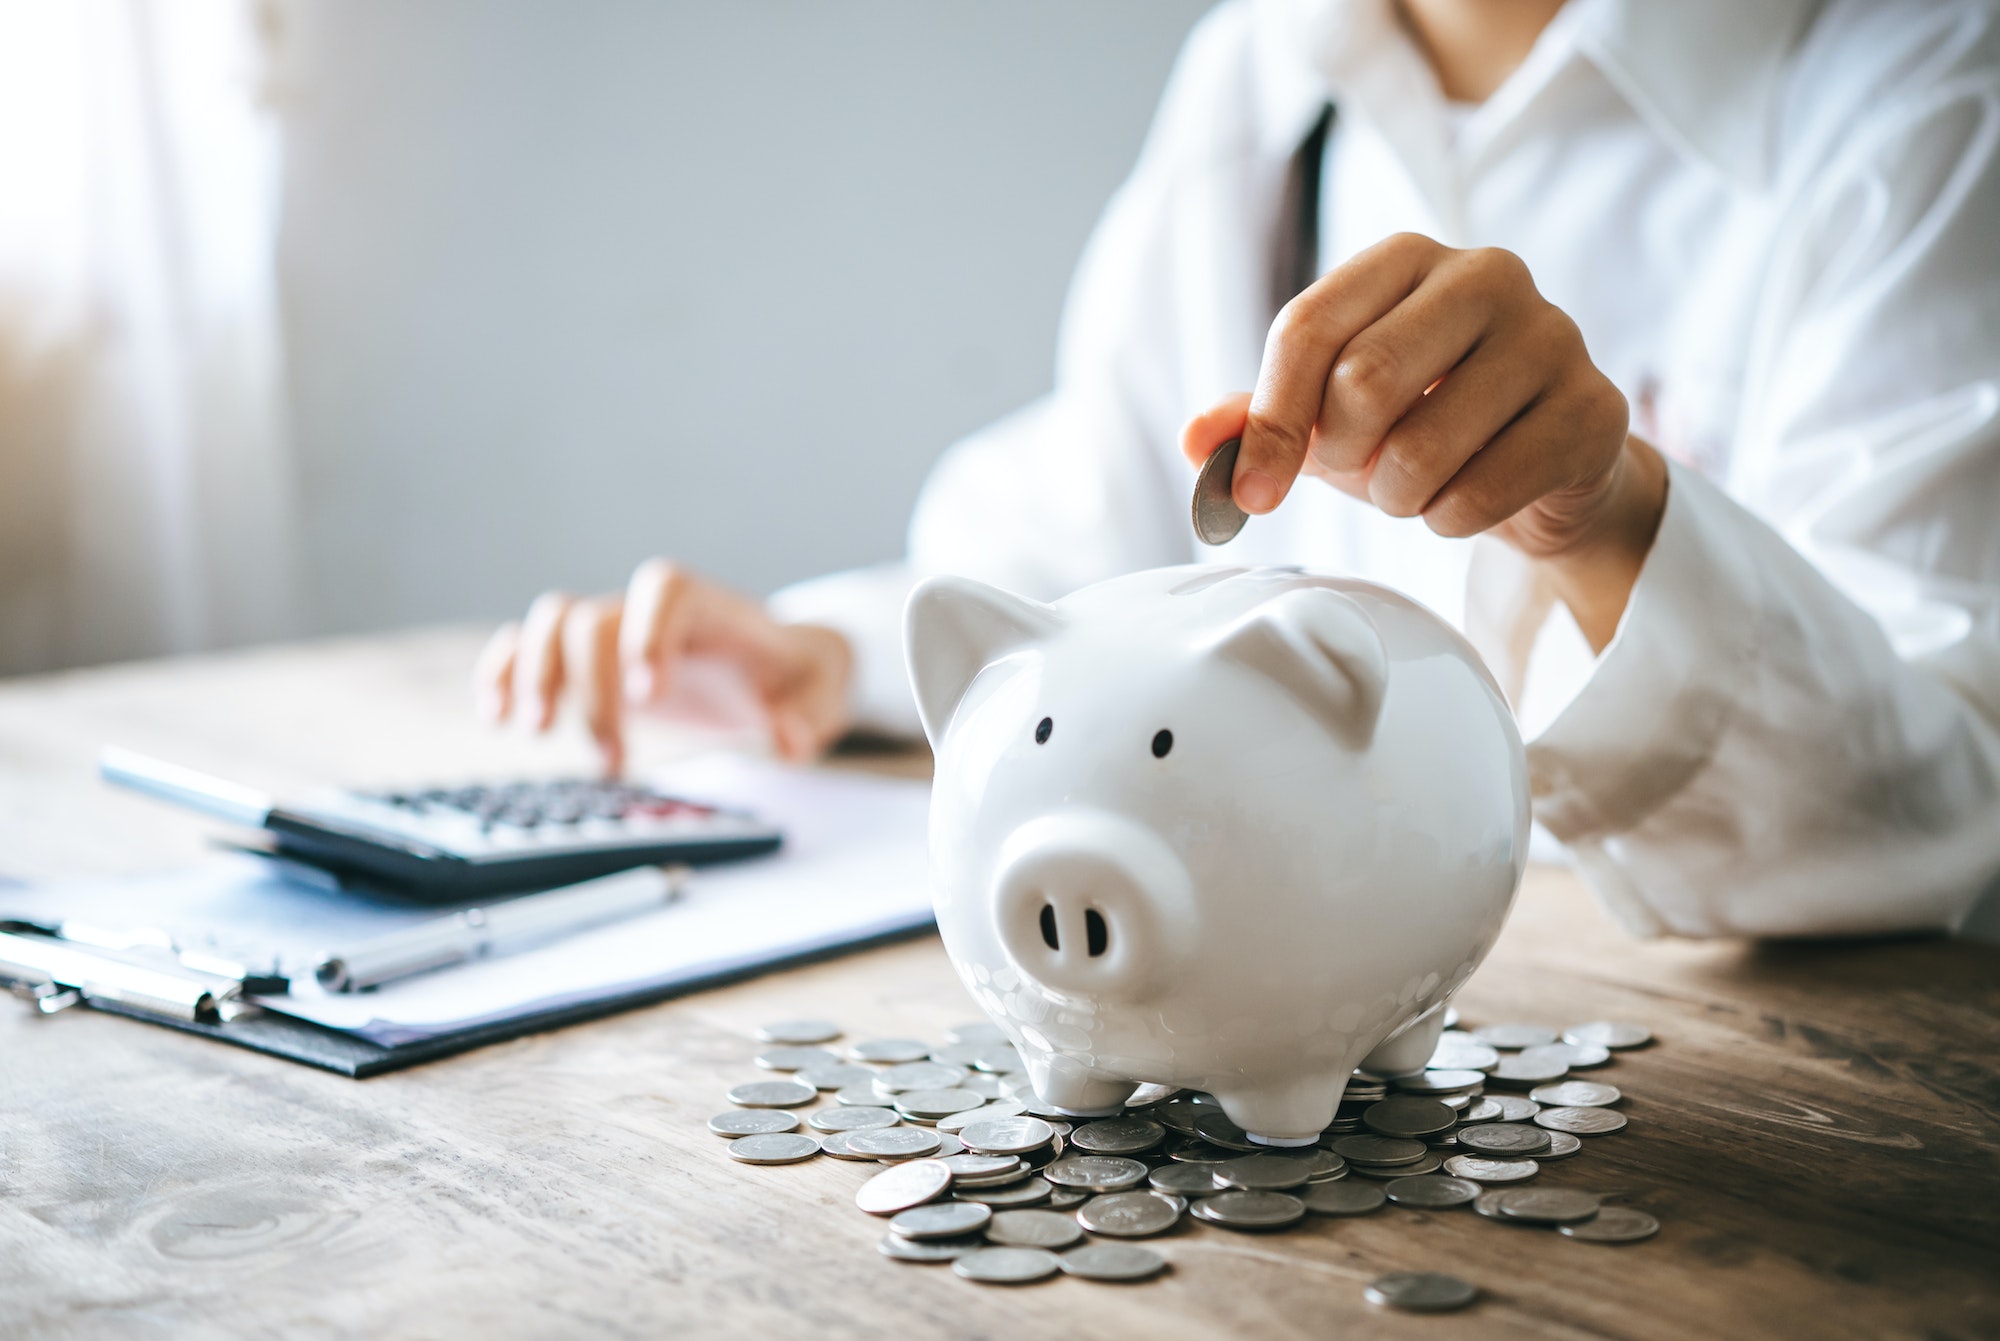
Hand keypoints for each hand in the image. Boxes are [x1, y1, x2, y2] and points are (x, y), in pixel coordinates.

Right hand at [474, 560, 852, 772]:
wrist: (776, 668)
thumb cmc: (793, 676)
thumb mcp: (821, 692)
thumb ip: (810, 713)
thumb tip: (785, 738)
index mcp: (707, 607)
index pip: (665, 588)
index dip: (649, 633)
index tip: (651, 696)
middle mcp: (648, 611)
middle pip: (595, 617)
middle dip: (590, 687)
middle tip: (610, 755)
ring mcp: (612, 631)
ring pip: (551, 623)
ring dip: (534, 676)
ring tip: (539, 734)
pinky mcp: (586, 660)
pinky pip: (524, 645)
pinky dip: (502, 673)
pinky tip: (497, 717)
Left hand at [1182, 232, 1665, 648]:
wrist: (1543, 470)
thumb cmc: (1424, 425)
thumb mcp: (1331, 418)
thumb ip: (1259, 420)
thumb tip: (1194, 442)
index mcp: (1406, 258)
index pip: (1307, 328)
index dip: (1267, 422)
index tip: (1250, 493)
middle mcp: (1486, 274)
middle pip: (1364, 380)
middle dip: (1341, 457)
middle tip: (1362, 473)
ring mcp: (1552, 335)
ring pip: (1423, 448)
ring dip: (1398, 498)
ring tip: (1416, 487)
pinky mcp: (1593, 409)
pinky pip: (1483, 492)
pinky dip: (1450, 520)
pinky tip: (1464, 502)